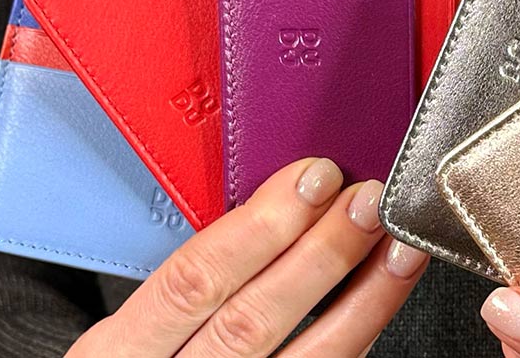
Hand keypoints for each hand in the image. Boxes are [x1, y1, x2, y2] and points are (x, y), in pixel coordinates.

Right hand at [68, 158, 429, 356]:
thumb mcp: (134, 330)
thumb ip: (189, 280)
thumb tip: (276, 207)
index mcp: (121, 351)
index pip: (193, 279)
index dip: (258, 227)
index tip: (311, 178)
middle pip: (253, 319)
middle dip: (319, 253)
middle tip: (366, 202)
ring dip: (362, 297)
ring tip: (398, 247)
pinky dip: (361, 335)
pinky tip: (384, 301)